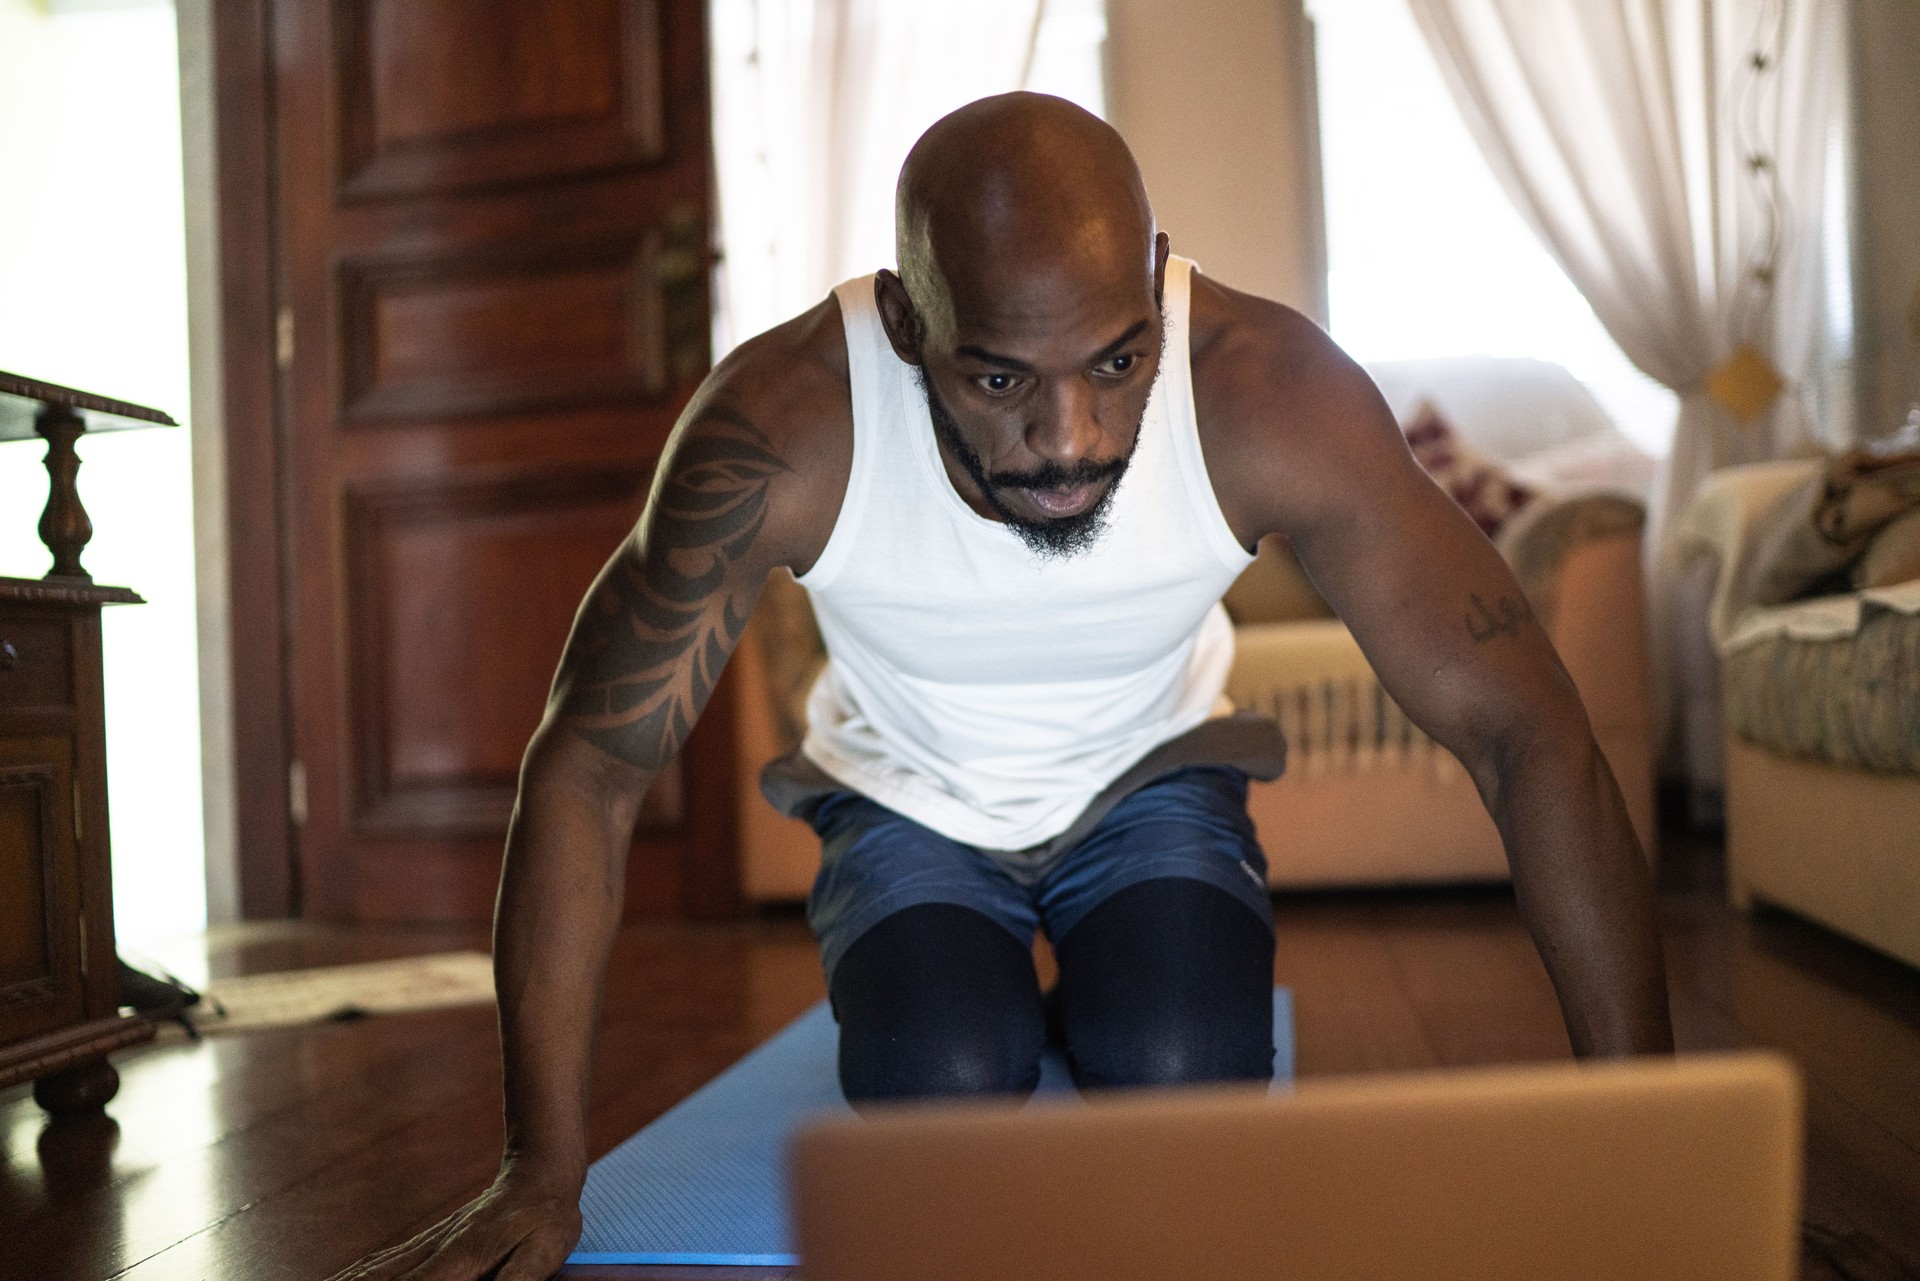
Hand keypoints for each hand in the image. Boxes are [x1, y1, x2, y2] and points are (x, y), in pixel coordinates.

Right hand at [326, 1161, 583, 1280]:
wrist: (541, 1174)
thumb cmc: (546, 1221)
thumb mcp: (541, 1256)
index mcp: (458, 1263)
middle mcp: (433, 1254)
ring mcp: (428, 1245)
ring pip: (374, 1271)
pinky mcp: (431, 1242)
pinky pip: (384, 1261)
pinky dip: (356, 1273)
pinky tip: (342, 1279)